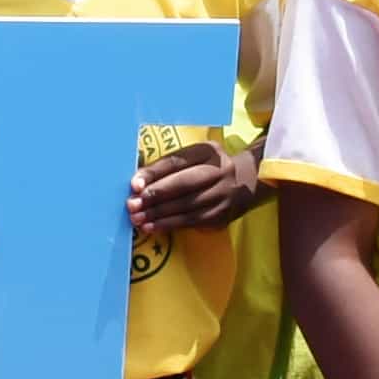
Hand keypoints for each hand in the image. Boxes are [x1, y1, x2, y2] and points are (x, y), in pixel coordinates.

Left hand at [128, 142, 266, 234]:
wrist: (246, 182)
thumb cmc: (205, 169)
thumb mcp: (193, 158)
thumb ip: (168, 166)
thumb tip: (136, 182)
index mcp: (206, 152)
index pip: (176, 162)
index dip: (154, 174)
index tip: (134, 185)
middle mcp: (218, 171)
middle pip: (183, 184)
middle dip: (155, 196)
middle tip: (132, 205)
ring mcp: (222, 194)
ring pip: (186, 206)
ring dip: (158, 214)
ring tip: (137, 219)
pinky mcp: (221, 214)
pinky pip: (192, 221)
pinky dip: (170, 225)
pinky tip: (152, 227)